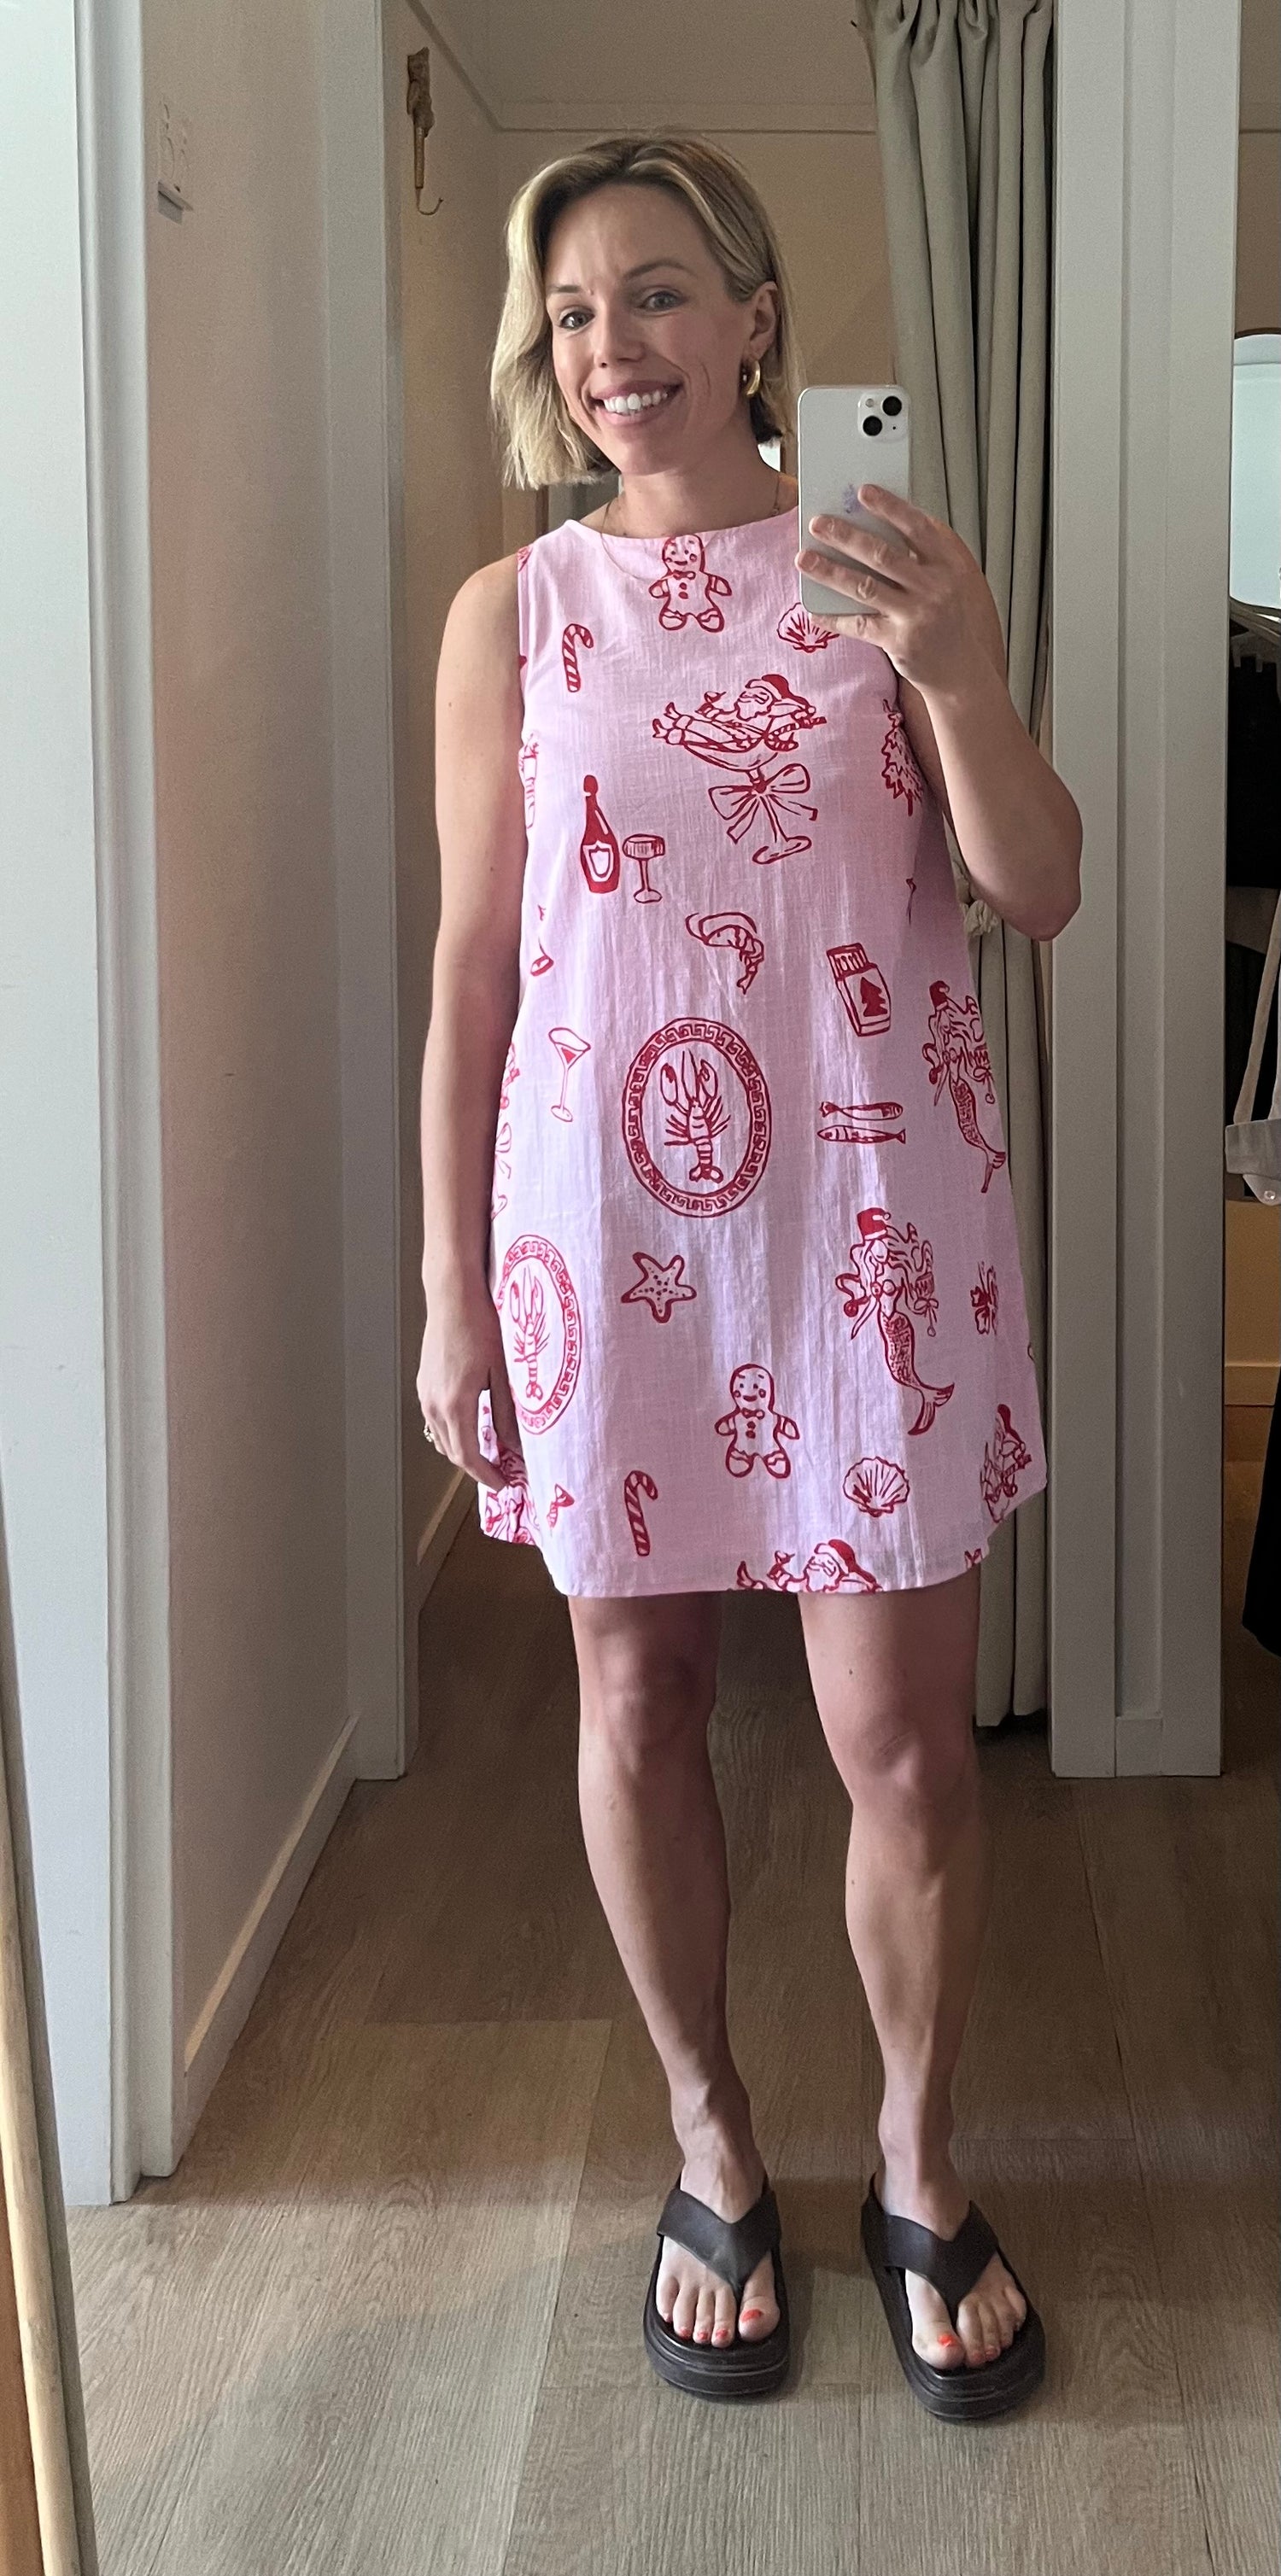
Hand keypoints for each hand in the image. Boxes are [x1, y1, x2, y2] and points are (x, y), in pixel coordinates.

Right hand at [417, 1283, 522, 1494]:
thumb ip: (507, 1413)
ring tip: (490, 1452)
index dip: (486, 1476)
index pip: (467, 1457)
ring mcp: (425, 1393)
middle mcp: (434, 1403)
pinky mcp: (424, 1383)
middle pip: (452, 1452)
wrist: (453, 1296)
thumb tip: (515, 1446)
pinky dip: (454, 1432)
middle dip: (476, 1467)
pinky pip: (436, 1420)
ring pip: (442, 1437)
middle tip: (502, 1472)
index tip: (504, 1485)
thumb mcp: (502, 1372)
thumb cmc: (481, 1326)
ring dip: (464, 1450)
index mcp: (455, 1404)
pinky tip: (472, 1425)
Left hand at [796, 486, 1004, 696]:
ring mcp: (917, 616)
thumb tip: (870, 526)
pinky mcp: (901, 643)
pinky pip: (860, 625)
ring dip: (830, 571)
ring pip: (865, 587)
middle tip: (817, 523)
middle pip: (882, 554)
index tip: (863, 491)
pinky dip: (834, 617)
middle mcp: (935, 587)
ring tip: (804, 558)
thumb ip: (919, 556)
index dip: (890, 507)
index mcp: (948, 564)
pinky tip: (814, 610)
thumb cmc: (947, 617)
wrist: (962, 670)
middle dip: (846, 536)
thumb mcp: (947, 580)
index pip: (917, 527)